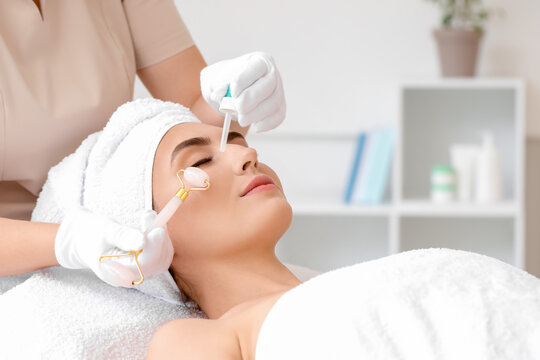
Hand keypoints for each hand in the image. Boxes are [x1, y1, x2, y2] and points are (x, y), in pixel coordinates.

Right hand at [55, 207, 172, 287]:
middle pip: (158, 262)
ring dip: (161, 236)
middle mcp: (130, 276)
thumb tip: (143, 241)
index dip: (154, 246)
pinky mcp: (146, 265)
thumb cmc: (92, 234)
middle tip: (149, 216)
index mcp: (116, 272)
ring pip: (163, 257)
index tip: (156, 228)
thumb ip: (123, 236)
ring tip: (147, 217)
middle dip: (159, 238)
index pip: (144, 264)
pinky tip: (150, 225)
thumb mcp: (105, 231)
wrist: (84, 239)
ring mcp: (139, 272)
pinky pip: (162, 253)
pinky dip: (161, 238)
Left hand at [200, 51, 285, 132]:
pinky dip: (267, 123)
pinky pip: (278, 116)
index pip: (255, 68)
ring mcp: (278, 90)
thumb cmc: (222, 83)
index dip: (244, 81)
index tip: (232, 92)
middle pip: (269, 85)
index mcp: (257, 60)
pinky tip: (255, 127)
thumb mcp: (213, 79)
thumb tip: (219, 95)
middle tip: (237, 109)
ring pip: (274, 102)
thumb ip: (215, 85)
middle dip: (252, 99)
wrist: (227, 94)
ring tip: (241, 119)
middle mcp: (271, 73)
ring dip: (257, 114)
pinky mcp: (279, 106)